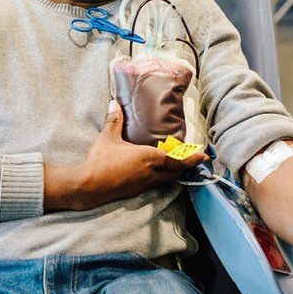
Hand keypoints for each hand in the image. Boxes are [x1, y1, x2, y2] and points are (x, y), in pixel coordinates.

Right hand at [44, 100, 206, 210]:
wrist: (89, 185)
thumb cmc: (101, 160)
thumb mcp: (108, 137)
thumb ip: (114, 120)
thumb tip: (114, 103)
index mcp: (149, 158)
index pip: (177, 160)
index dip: (192, 159)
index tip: (203, 156)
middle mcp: (151, 173)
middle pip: (176, 172)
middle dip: (185, 166)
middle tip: (192, 158)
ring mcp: (144, 184)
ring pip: (166, 179)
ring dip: (174, 172)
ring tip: (177, 163)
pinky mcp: (136, 190)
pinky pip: (156, 183)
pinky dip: (162, 177)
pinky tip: (156, 172)